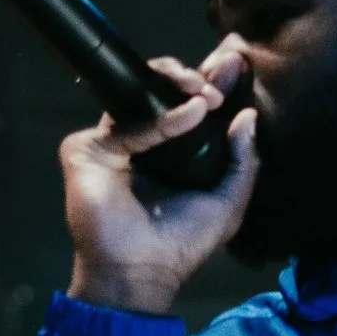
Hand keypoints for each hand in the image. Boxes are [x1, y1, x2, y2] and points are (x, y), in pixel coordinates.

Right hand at [62, 44, 258, 316]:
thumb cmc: (182, 245)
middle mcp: (139, 143)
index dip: (211, 82)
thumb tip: (250, 116)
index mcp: (169, 153)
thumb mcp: (228, 202)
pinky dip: (162, 119)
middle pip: (161, 90)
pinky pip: (126, 123)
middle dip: (195, 73)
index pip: (188, 106)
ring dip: (178, 79)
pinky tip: (193, 114)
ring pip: (138, 91)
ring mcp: (110, 143)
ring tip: (210, 89)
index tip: (236, 62)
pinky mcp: (86, 149)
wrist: (141, 273)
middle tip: (224, 73)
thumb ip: (244, 160)